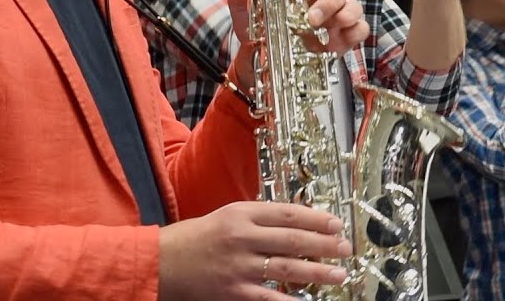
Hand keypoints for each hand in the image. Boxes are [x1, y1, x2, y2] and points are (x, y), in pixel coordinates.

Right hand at [158, 201, 350, 300]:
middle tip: (346, 248)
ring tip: (339, 274)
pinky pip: (270, 299)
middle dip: (324, 245)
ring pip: (287, 268)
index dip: (317, 218)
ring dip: (317, 272)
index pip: (288, 213)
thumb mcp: (227, 216)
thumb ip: (259, 219)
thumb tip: (298, 226)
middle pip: (293, 239)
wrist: (159, 264)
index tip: (337, 224)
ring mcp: (239, 266)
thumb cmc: (195, 239)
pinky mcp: (233, 293)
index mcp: (241, 213)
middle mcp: (242, 237)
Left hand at [228, 0, 368, 89]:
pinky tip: (343, 37)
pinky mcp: (343, 37)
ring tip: (330, 26)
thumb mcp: (245, 6)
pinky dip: (356, 31)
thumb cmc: (258, 26)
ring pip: (352, 6)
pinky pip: (359, 29)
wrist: (261, 57)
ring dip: (345, 13)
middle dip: (327, 2)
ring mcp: (335, 18)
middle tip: (312, 17)